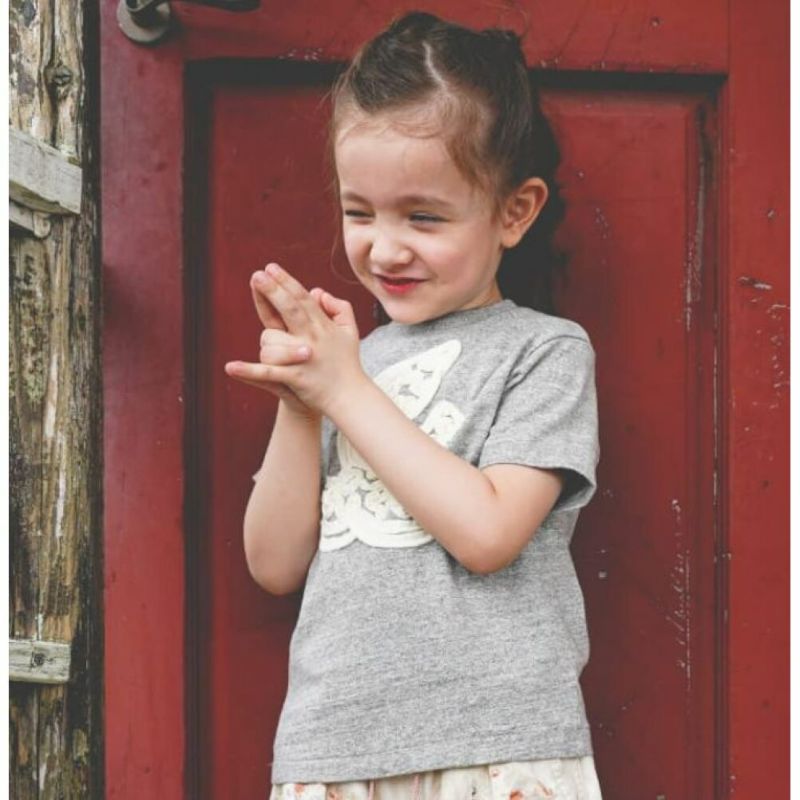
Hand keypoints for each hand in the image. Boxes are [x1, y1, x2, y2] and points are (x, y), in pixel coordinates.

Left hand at [225, 262, 364, 415]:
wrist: (350, 397)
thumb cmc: (346, 363)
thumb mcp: (349, 331)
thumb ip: (338, 307)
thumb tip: (317, 291)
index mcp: (323, 326)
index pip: (302, 299)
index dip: (286, 282)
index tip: (270, 267)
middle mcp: (313, 338)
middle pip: (291, 309)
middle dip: (274, 291)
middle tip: (257, 275)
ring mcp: (303, 358)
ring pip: (272, 341)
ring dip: (268, 345)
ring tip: (277, 356)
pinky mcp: (295, 377)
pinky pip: (267, 372)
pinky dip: (248, 371)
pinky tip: (230, 367)